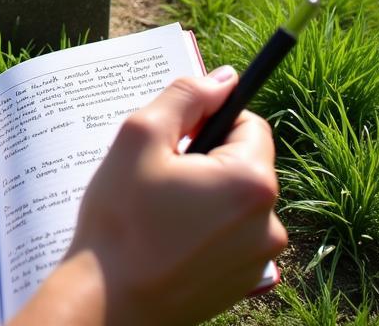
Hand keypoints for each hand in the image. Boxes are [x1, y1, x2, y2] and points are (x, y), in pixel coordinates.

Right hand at [14, 68, 287, 325]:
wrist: (108, 301)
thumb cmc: (120, 218)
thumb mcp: (141, 136)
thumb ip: (184, 97)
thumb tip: (224, 77)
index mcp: (250, 181)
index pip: (249, 123)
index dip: (208, 120)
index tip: (173, 138)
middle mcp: (269, 222)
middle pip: (243, 162)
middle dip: (203, 158)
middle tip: (156, 175)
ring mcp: (258, 258)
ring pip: (234, 198)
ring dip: (202, 193)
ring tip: (157, 209)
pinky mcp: (243, 282)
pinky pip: (230, 233)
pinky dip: (203, 226)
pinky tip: (165, 236)